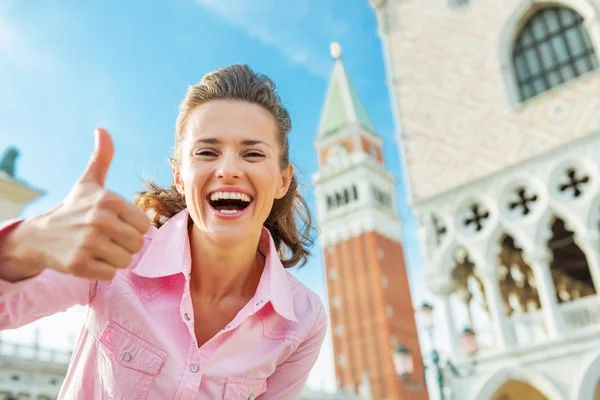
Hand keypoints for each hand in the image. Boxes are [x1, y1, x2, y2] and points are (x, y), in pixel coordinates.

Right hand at [13, 128, 150, 280]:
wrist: (40, 235)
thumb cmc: (73, 207)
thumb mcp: (88, 181)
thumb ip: (101, 157)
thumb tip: (101, 129)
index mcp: (109, 200)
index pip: (145, 226)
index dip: (133, 228)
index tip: (117, 224)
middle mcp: (100, 220)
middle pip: (137, 245)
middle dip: (125, 245)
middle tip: (107, 238)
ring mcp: (89, 243)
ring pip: (126, 261)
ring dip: (115, 258)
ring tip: (98, 248)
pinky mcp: (80, 265)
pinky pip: (110, 274)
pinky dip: (102, 270)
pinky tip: (89, 259)